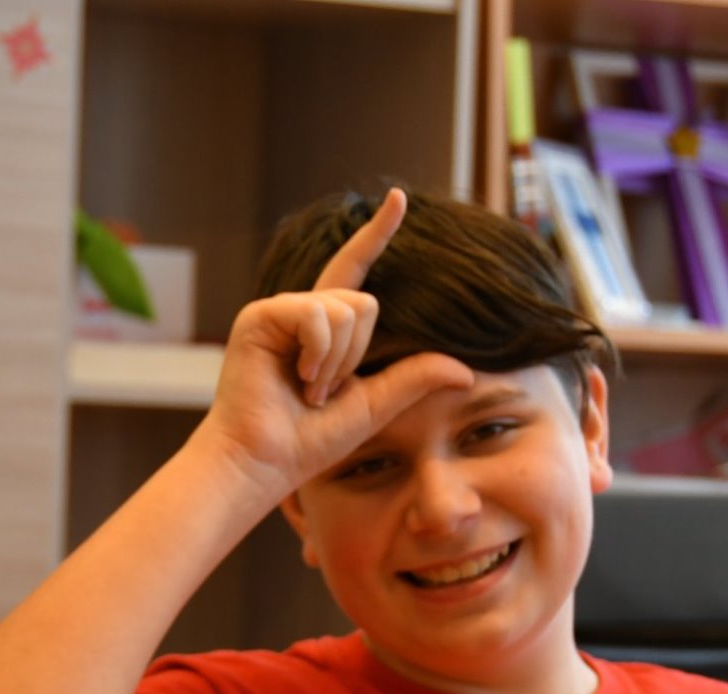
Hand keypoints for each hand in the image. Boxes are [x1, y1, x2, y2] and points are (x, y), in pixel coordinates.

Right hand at [193, 187, 472, 498]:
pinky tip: (298, 377)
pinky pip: (316, 314)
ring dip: (336, 360)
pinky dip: (319, 351)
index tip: (399, 198)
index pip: (356, 269)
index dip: (377, 234)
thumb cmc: (308, 441)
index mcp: (325, 329)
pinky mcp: (260, 316)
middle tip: (323, 392)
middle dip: (356, 354)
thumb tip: (466, 372)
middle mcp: (302, 313)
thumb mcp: (374, 406)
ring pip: (344, 309)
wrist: (264, 461)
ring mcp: (279, 312)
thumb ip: (413, 380)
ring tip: (308, 390)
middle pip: (363, 302)